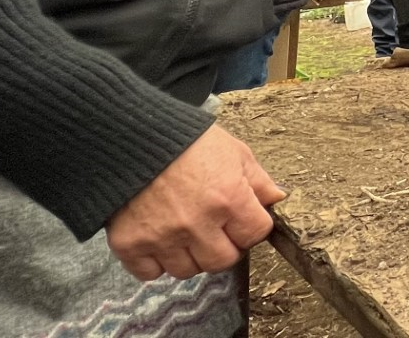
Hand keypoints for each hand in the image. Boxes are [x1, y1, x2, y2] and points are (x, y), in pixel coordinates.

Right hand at [105, 124, 286, 280]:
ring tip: (184, 228)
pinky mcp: (130, 245)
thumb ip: (259, 180)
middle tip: (214, 227)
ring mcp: (163, 237)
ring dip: (190, 254)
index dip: (251, 226)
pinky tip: (159, 236)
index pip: (255, 234)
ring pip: (188, 270)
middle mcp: (197, 223)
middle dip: (223, 246)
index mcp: (228, 197)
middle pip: (223, 261)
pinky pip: (151, 273)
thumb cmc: (188, 142)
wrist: (133, 137)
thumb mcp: (234, 151)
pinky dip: (156, 260)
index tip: (242, 219)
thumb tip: (277, 201)